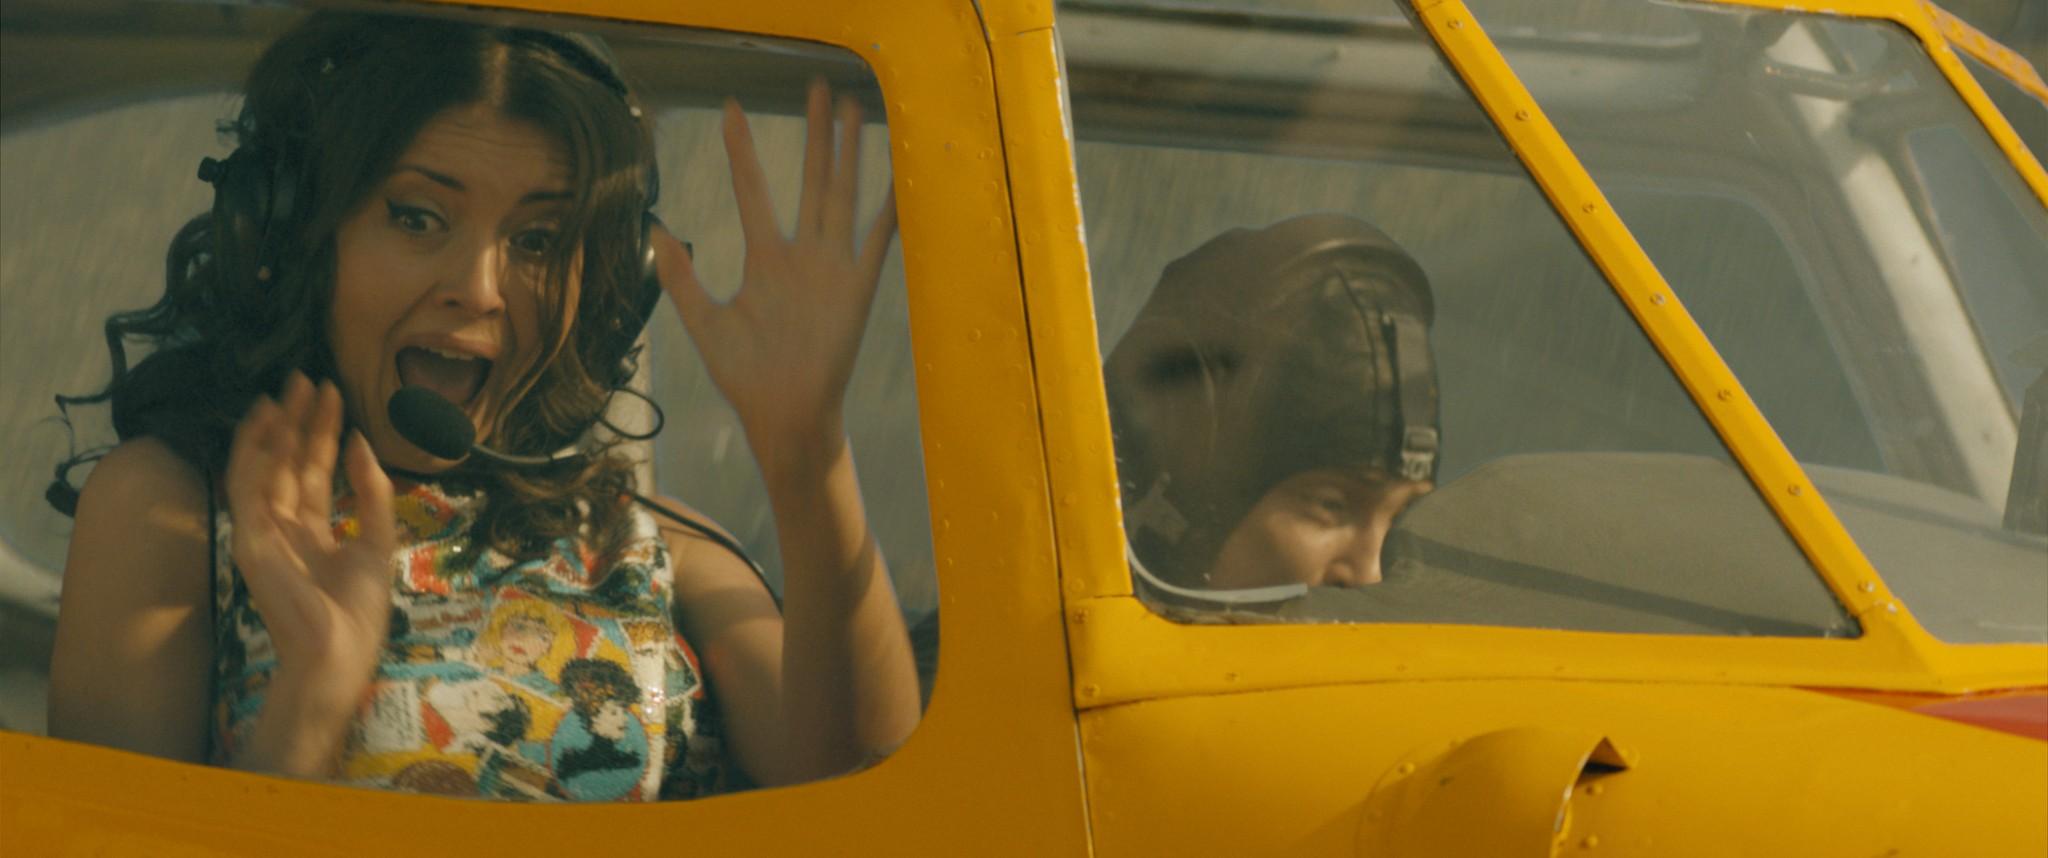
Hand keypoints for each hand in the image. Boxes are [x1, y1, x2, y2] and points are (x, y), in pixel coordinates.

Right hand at [225, 372, 398, 712]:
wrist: (340, 652)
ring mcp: (262, 534)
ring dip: (272, 428)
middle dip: (296, 420)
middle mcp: (282, 527)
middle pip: (287, 462)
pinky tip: (269, 424)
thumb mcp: (378, 541)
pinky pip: (248, 489)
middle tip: (304, 377)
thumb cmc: (359, 611)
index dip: (322, 432)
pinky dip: (256, 454)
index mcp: (311, 531)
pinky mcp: (249, 541)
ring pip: (262, 468)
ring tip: (286, 390)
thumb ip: (372, 493)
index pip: (314, 471)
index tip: (332, 393)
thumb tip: (360, 442)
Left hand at [657, 79, 897, 466]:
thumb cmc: (746, 377)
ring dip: (848, 155)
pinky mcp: (856, 291)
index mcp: (766, 260)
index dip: (743, 150)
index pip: (754, 190)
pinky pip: (875, 244)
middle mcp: (802, 256)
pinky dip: (888, 213)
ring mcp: (832, 270)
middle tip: (818, 88)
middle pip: (810, 180)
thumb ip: (682, 277)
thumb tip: (655, 230)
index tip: (732, 109)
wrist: (783, 416)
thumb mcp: (704, 322)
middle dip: (815, 135)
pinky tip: (899, 180)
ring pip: (841, 198)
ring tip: (853, 110)